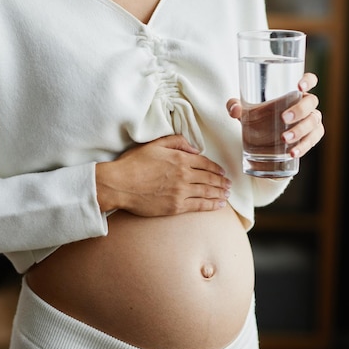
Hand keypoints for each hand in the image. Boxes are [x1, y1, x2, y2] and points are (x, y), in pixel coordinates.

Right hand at [96, 135, 231, 215]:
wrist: (119, 185)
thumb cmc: (133, 163)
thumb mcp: (155, 144)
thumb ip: (176, 141)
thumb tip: (194, 148)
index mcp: (180, 159)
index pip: (205, 163)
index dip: (216, 168)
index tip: (222, 172)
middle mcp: (184, 175)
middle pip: (210, 178)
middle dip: (222, 182)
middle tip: (229, 184)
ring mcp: (181, 192)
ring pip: (207, 192)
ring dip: (220, 193)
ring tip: (226, 194)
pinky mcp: (175, 207)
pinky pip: (199, 206)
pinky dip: (211, 205)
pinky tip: (218, 205)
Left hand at [226, 72, 324, 157]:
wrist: (261, 142)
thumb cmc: (257, 119)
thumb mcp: (244, 112)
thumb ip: (235, 106)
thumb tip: (234, 110)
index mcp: (294, 93)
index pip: (309, 80)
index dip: (308, 80)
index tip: (299, 86)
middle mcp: (306, 105)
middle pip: (311, 102)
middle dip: (300, 110)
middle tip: (284, 118)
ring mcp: (310, 121)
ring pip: (314, 122)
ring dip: (301, 130)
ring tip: (284, 139)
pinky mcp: (310, 137)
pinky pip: (312, 140)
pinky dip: (304, 147)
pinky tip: (292, 153)